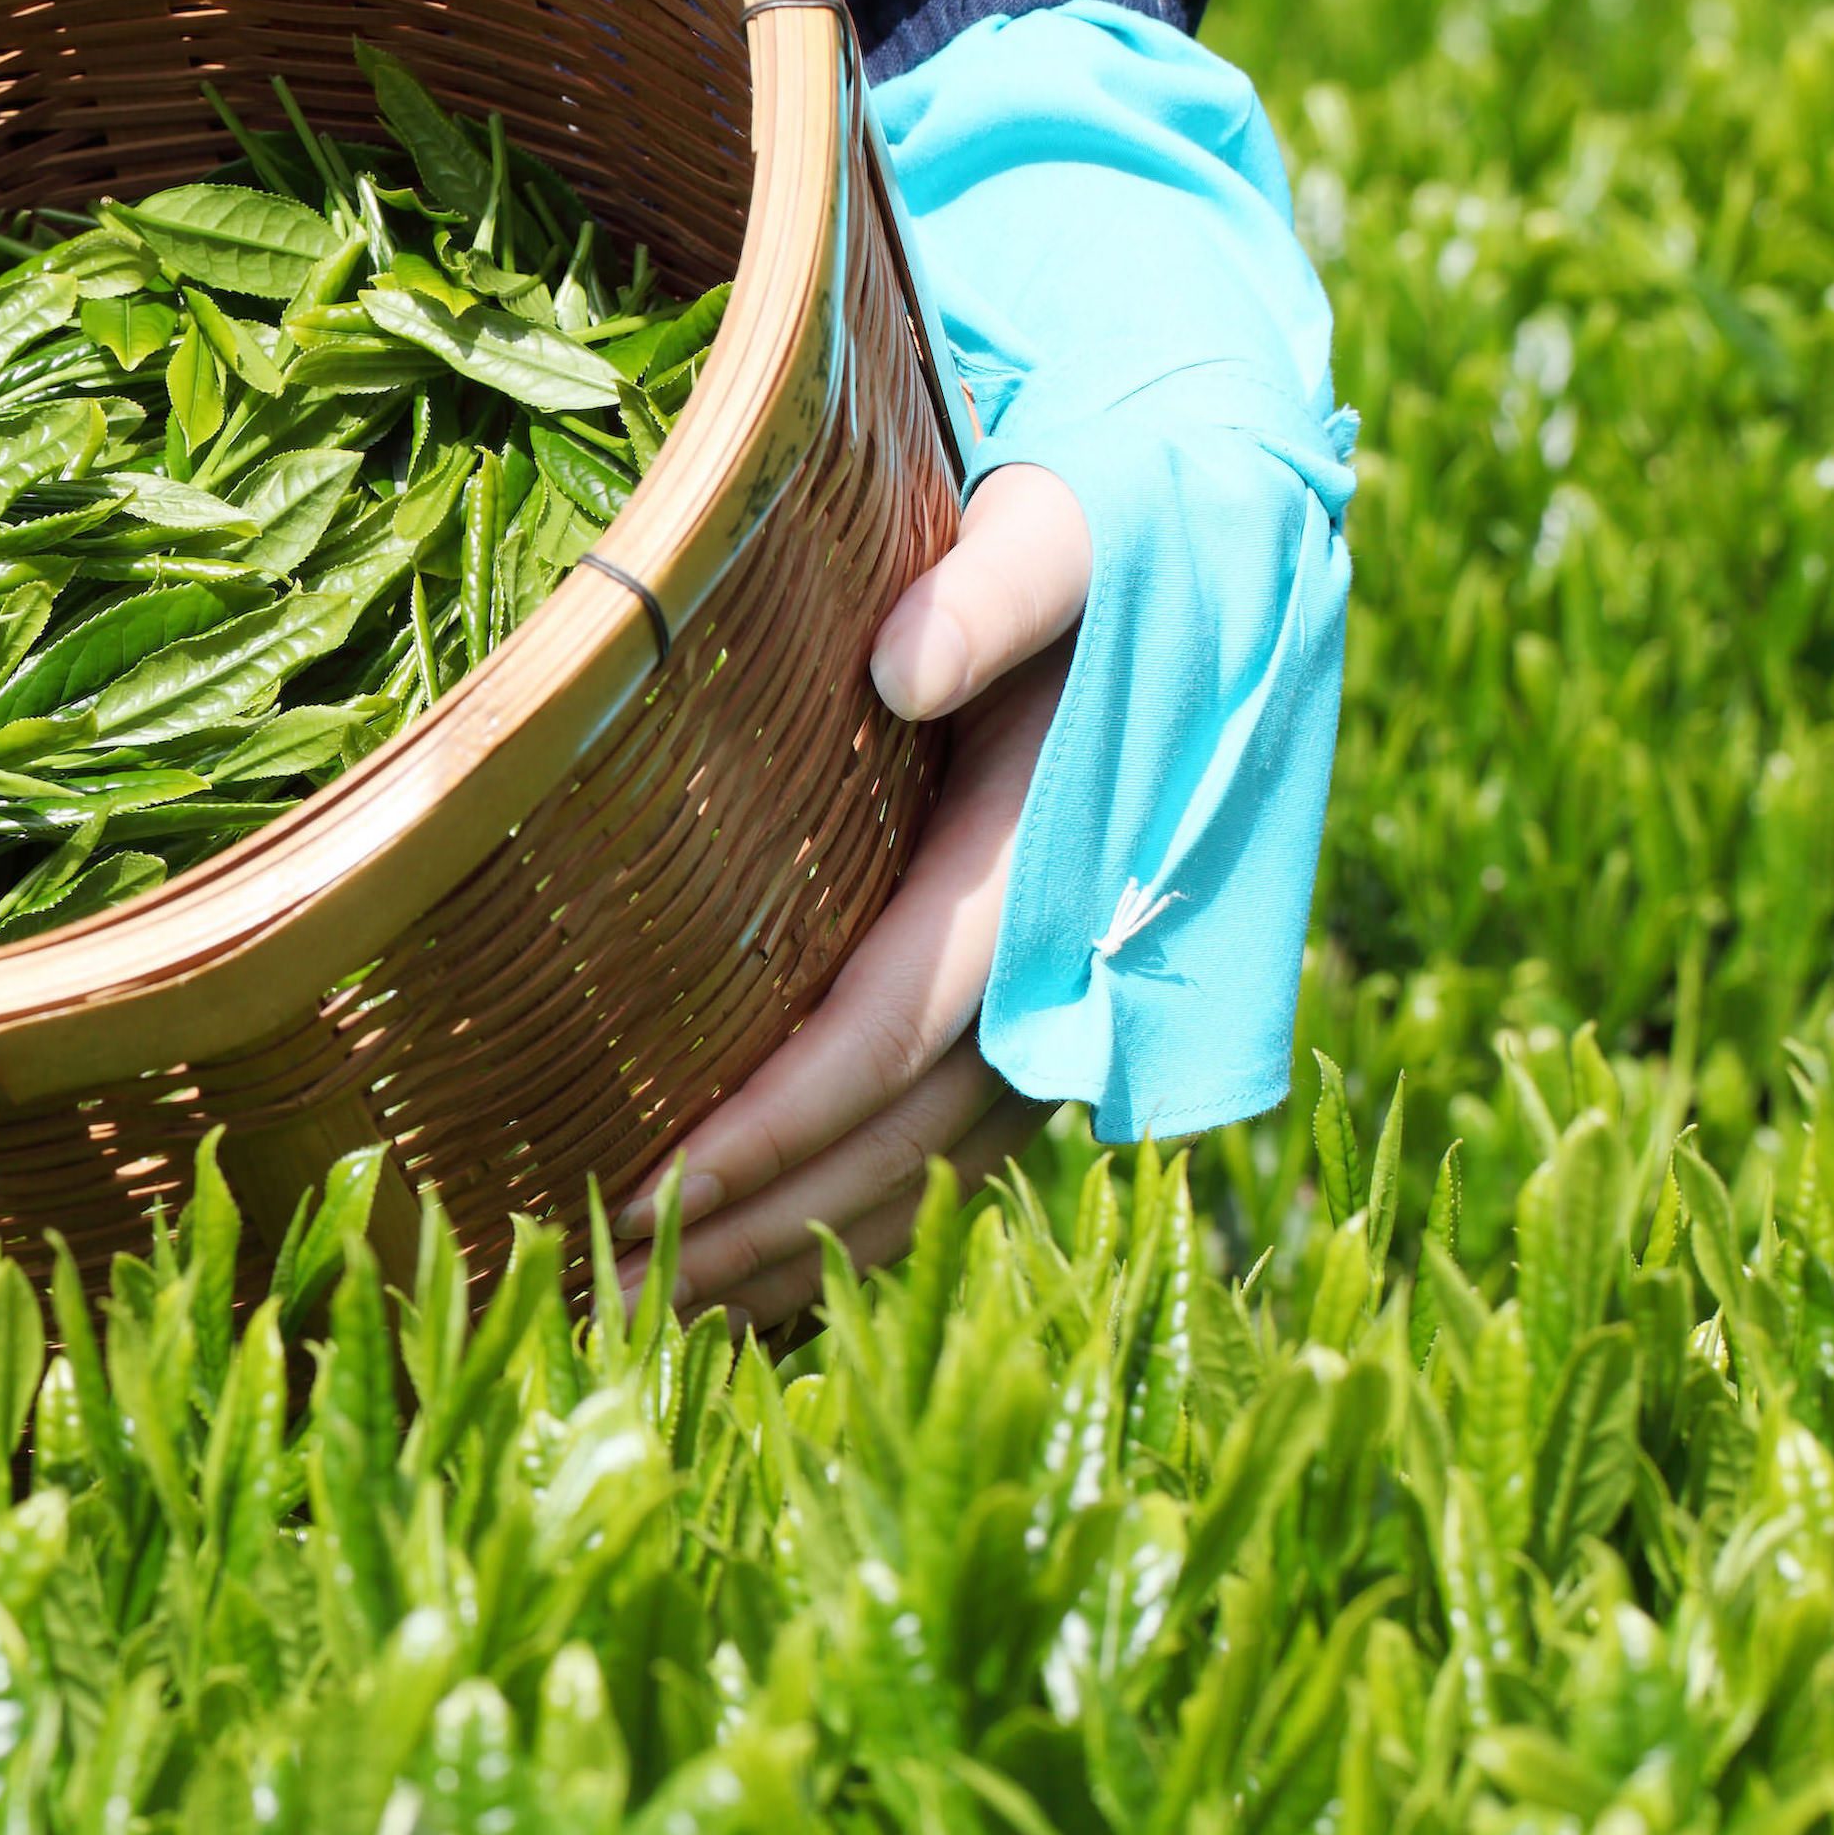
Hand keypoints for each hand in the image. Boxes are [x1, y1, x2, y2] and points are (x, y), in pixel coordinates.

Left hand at [637, 467, 1089, 1321]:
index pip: (888, 1034)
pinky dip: (856, 1219)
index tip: (643, 1195)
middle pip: (895, 1144)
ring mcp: (1080, 1001)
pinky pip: (950, 1151)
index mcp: (1055, 862)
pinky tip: (754, 1273)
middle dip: (754, 1230)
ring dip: (796, 1255)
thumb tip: (905, 660)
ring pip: (926, 1175)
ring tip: (644, 1314)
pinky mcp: (1062, 1010)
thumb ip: (1000, 585)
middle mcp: (1078, 962)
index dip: (770, 1127)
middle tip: (595, 1296)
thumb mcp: (1075, 524)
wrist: (1238, 534)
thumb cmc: (1128, 520)